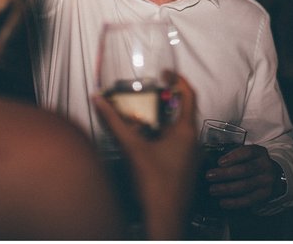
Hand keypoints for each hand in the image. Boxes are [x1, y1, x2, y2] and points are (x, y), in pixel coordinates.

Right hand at [93, 72, 198, 239]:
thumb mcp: (132, 148)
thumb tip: (100, 100)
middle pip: (183, 111)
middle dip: (166, 100)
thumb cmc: (154, 185)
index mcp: (186, 131)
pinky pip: (178, 144)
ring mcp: (191, 155)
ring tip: (144, 115)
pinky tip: (148, 142)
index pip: (189, 94)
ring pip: (180, 129)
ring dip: (164, 119)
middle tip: (149, 93)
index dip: (177, 79)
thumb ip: (115, 122)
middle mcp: (193, 141)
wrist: (164, 219)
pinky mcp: (186, 168)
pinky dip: (164, 136)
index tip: (165, 73)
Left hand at [205, 144, 284, 209]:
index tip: (219, 162)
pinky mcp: (265, 195)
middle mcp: (265, 166)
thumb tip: (210, 161)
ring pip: (245, 186)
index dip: (233, 157)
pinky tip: (223, 202)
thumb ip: (233, 156)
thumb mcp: (247, 155)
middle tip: (209, 176)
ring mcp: (267, 181)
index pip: (248, 152)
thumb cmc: (251, 163)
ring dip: (226, 188)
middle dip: (225, 174)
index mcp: (260, 152)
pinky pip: (248, 200)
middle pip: (244, 170)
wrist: (272, 176)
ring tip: (212, 190)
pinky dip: (234, 202)